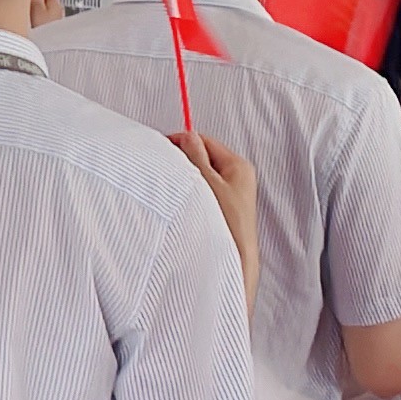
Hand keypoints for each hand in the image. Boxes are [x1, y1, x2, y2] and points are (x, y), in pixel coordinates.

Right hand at [173, 130, 259, 287]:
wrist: (234, 262)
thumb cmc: (226, 224)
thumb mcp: (206, 182)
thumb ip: (195, 156)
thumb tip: (187, 138)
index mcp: (238, 166)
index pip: (204, 141)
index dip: (182, 143)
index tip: (163, 149)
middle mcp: (237, 179)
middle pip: (202, 158)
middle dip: (183, 163)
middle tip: (167, 172)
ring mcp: (230, 196)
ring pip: (200, 177)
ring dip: (186, 181)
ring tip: (176, 192)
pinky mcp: (222, 211)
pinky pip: (202, 194)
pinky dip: (190, 196)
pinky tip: (182, 205)